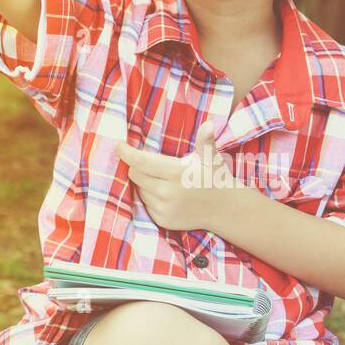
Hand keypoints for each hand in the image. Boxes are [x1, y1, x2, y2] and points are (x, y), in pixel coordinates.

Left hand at [116, 121, 242, 232]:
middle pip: (136, 175)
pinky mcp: (163, 220)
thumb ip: (206, 141)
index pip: (141, 161)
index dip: (126, 153)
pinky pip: (146, 205)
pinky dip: (150, 198)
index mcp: (176, 173)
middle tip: (151, 165)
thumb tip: (208, 124)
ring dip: (144, 183)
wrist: (225, 209)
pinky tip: (166, 194)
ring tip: (163, 181)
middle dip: (137, 167)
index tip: (119, 145)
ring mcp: (164, 208)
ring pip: (139, 190)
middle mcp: (168, 192)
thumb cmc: (215, 178)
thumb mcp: (211, 158)